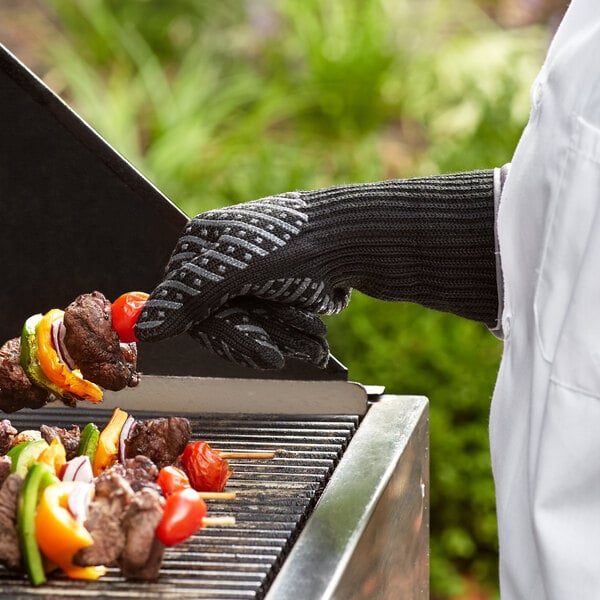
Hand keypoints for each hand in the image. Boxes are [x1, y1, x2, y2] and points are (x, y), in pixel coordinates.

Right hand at [136, 171, 497, 368]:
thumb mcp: (241, 271)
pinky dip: (292, 334)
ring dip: (282, 338)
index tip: (259, 350)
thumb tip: (143, 329)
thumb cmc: (298, 247)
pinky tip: (312, 328)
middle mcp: (220, 263)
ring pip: (249, 331)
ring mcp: (247, 280)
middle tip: (283, 353)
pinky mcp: (271, 294)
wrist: (353, 243)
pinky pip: (270, 330)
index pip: (186, 305)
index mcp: (202, 245)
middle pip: (219, 323)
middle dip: (258, 339)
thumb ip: (192, 297)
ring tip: (310, 334)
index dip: (221, 334)